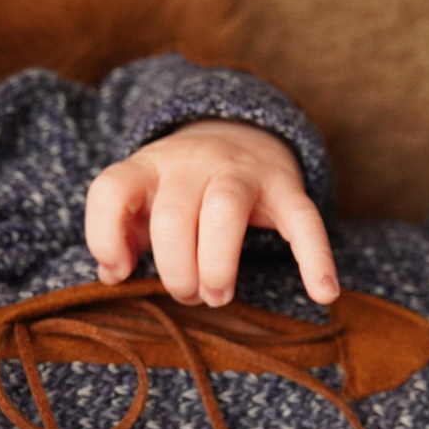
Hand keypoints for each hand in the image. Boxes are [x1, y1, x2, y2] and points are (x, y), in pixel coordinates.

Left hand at [84, 120, 339, 306]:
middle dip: (176, 269)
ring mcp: (240, 170)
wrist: (239, 131)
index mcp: (148, 166)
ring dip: (217, 265)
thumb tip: (112, 276)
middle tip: (188, 295)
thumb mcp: (143, 199)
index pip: (111, 189)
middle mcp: (191, 162)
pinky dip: (315, 257)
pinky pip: (303, 219)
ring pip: (224, 210)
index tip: (120, 271)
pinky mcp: (285, 186)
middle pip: (173, 215)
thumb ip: (120, 235)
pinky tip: (324, 291)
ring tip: (217, 296)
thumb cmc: (180, 186)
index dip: (104, 236)